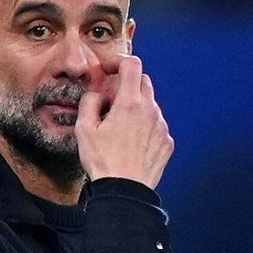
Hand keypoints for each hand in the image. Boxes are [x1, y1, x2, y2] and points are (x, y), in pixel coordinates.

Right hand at [75, 55, 172, 188]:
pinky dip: (145, 126)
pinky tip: (131, 142)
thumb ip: (90, 101)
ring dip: (136, 107)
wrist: (125, 192)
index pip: (132, 65)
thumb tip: (97, 93)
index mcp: (129, 103)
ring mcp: (162, 127)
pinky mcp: (167, 142)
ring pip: (151, 104)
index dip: (118, 61)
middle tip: (110, 101)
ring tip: (119, 127)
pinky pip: (157, 125)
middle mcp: (150, 111)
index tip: (108, 69)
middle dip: (126, 85)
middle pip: (143, 82)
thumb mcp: (84, 129)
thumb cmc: (103, 161)